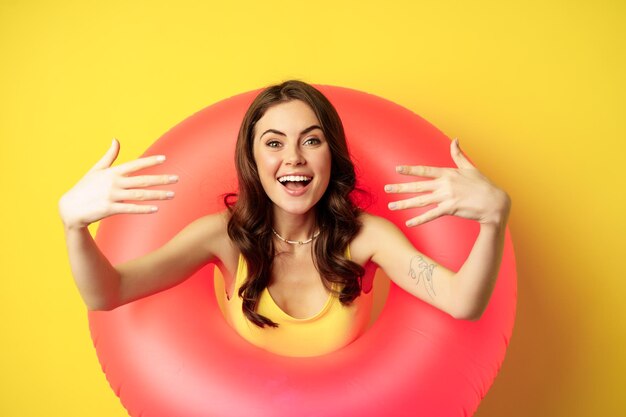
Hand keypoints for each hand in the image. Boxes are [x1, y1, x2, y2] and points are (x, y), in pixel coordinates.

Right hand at [58, 139, 178, 229]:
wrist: (70, 208)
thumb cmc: (84, 188)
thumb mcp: (96, 169)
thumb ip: (109, 156)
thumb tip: (116, 139)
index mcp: (112, 172)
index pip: (135, 165)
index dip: (150, 161)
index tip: (165, 159)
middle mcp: (114, 183)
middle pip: (143, 180)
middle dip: (161, 179)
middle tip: (177, 178)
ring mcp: (112, 196)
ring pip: (140, 195)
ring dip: (157, 195)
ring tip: (172, 195)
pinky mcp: (110, 209)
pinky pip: (130, 208)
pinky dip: (143, 209)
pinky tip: (156, 209)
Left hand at [384, 139, 509, 226]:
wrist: (495, 203)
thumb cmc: (484, 185)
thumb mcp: (470, 167)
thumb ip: (458, 155)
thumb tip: (455, 139)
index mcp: (448, 173)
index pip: (424, 170)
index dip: (410, 170)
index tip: (397, 169)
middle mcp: (444, 184)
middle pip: (417, 186)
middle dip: (400, 187)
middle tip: (385, 188)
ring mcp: (446, 197)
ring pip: (420, 201)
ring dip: (404, 204)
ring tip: (391, 205)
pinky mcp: (450, 209)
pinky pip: (431, 215)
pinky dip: (419, 220)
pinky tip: (409, 222)